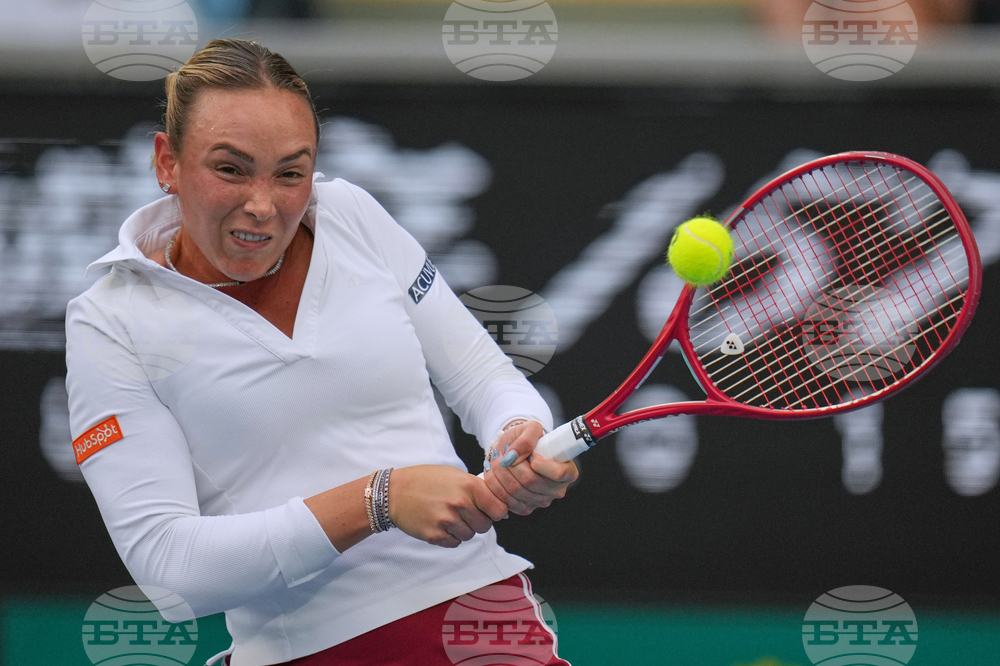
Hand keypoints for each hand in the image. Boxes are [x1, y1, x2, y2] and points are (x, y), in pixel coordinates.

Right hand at [388, 465, 507, 547]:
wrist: (394, 492)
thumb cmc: (426, 480)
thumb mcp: (454, 474)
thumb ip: (476, 488)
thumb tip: (499, 507)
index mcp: (468, 485)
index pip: (498, 508)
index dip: (496, 512)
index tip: (491, 512)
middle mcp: (459, 503)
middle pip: (485, 525)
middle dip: (477, 521)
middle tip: (464, 513)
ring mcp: (447, 520)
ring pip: (469, 535)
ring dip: (462, 529)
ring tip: (448, 516)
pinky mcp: (435, 535)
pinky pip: (454, 543)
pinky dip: (450, 537)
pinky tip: (439, 524)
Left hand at [484, 420, 578, 515]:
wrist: (513, 451)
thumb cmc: (526, 439)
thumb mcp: (529, 429)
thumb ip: (526, 439)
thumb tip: (514, 455)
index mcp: (568, 471)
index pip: (557, 473)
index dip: (538, 463)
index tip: (530, 453)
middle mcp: (557, 490)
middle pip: (530, 481)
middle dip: (513, 464)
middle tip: (506, 453)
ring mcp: (541, 501)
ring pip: (515, 489)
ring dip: (501, 472)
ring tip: (500, 460)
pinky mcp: (525, 508)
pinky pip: (506, 500)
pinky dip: (496, 484)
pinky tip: (497, 473)